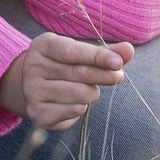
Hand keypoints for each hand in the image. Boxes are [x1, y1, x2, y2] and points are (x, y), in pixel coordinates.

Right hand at [0, 32, 134, 131]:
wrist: (31, 87)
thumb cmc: (62, 65)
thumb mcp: (79, 52)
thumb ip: (104, 52)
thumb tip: (129, 50)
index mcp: (42, 45)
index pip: (72, 52)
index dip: (98, 57)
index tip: (118, 62)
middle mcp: (33, 67)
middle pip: (80, 74)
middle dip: (104, 76)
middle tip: (118, 77)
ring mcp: (32, 91)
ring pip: (80, 94)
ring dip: (92, 93)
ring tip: (88, 89)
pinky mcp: (38, 113)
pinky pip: (74, 111)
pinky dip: (82, 107)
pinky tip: (74, 101)